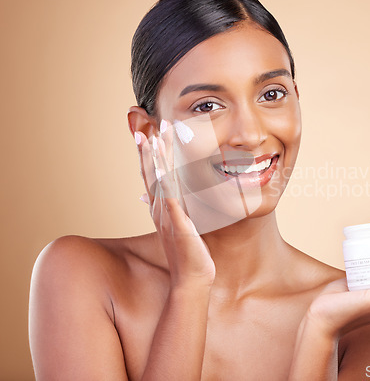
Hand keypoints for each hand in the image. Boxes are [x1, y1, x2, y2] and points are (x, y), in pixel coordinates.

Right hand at [135, 120, 215, 286]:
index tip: (146, 130)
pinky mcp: (179, 228)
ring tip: (154, 138)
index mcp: (161, 207)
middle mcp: (160, 209)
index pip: (151, 174)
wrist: (191, 279)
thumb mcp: (180, 224)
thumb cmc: (189, 252)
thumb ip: (176, 207)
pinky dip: (167, 187)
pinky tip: (166, 172)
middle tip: (147, 123)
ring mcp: (167, 218)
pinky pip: (172, 203)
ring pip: (159, 184)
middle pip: (151, 173)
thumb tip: (174, 194)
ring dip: (156, 160)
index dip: (147, 152)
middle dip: (149, 148)